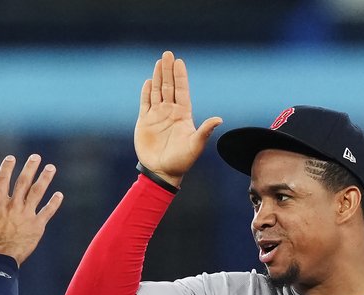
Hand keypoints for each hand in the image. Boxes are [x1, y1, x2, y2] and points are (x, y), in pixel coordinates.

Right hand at [0, 154, 62, 264]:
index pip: (2, 180)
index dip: (6, 167)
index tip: (11, 158)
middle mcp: (13, 206)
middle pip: (23, 182)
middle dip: (30, 168)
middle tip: (36, 157)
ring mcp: (26, 215)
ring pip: (37, 192)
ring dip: (45, 179)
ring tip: (51, 168)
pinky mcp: (37, 226)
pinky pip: (47, 212)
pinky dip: (54, 203)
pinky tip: (59, 194)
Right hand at [135, 50, 222, 186]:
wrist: (162, 172)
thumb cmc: (182, 161)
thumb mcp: (195, 145)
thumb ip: (205, 131)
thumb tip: (219, 119)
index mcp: (183, 114)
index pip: (182, 91)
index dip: (180, 76)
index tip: (179, 62)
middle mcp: (170, 112)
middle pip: (169, 86)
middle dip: (168, 70)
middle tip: (168, 54)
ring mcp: (157, 116)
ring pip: (157, 91)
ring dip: (157, 77)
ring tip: (159, 62)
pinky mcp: (144, 122)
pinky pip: (145, 103)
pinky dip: (146, 92)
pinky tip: (148, 81)